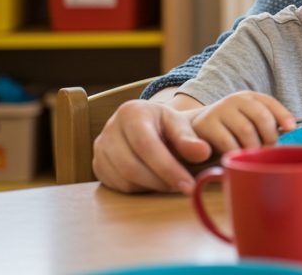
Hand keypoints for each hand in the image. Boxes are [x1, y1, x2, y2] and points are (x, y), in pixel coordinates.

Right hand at [92, 98, 211, 194]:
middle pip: (131, 166)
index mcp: (130, 112)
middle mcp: (109, 129)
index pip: (146, 145)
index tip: (189, 184)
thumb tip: (203, 153)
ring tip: (173, 185)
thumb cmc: (164, 125)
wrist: (144, 125)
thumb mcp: (178, 124)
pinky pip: (117, 186)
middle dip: (161, 181)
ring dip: (151, 187)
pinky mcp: (98, 166)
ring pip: (124, 179)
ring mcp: (99, 149)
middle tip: (185, 189)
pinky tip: (156, 184)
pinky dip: (140, 190)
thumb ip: (189, 138)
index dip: (168, 168)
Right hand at [188, 91, 295, 155]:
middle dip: (270, 137)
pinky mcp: (206, 125)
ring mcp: (219, 110)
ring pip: (247, 131)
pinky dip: (236, 154)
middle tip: (269, 152)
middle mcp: (235, 100)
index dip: (283, 116)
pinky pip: (228, 143)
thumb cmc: (229, 131)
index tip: (291, 129)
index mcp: (249, 97)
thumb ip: (267, 126)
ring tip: (254, 158)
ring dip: (254, 148)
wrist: (192, 130)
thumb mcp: (247, 122)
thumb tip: (291, 135)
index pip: (270, 103)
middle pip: (261, 117)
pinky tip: (238, 160)